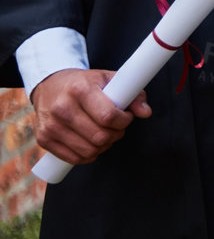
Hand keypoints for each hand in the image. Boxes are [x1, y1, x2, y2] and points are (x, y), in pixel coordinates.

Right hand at [30, 68, 149, 164]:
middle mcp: (62, 108)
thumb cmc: (84, 83)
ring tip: (105, 134)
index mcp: (80, 89)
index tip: (126, 116)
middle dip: (116, 134)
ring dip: (104, 146)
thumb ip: (133, 95)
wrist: (50, 85)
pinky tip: (91, 143)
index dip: (124, 121)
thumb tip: (145, 112)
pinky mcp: (43, 139)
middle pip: (100, 136)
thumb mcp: (109, 80)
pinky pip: (74, 158)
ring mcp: (50, 125)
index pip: (109, 116)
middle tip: (117, 126)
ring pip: (89, 150)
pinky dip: (88, 155)